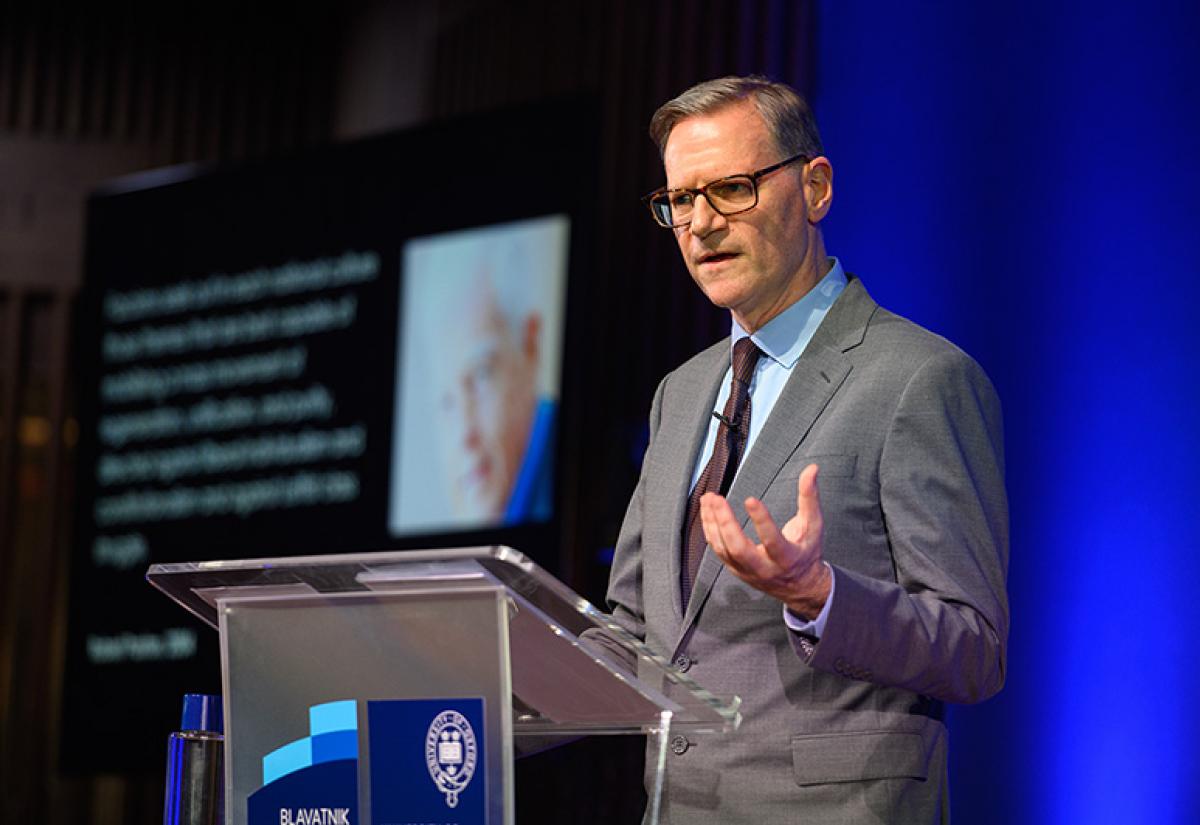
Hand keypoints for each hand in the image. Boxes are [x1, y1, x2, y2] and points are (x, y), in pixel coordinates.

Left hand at [699, 463, 831, 618]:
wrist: (800, 586)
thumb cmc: (807, 550)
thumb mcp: (813, 525)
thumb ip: (810, 497)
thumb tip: (812, 468)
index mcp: (787, 558)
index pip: (772, 541)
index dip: (761, 520)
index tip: (750, 499)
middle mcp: (765, 568)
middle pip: (739, 549)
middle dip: (725, 522)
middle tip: (717, 499)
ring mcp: (747, 571)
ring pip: (724, 549)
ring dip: (712, 523)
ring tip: (709, 499)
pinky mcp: (735, 570)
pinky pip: (718, 550)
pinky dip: (710, 529)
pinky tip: (707, 511)